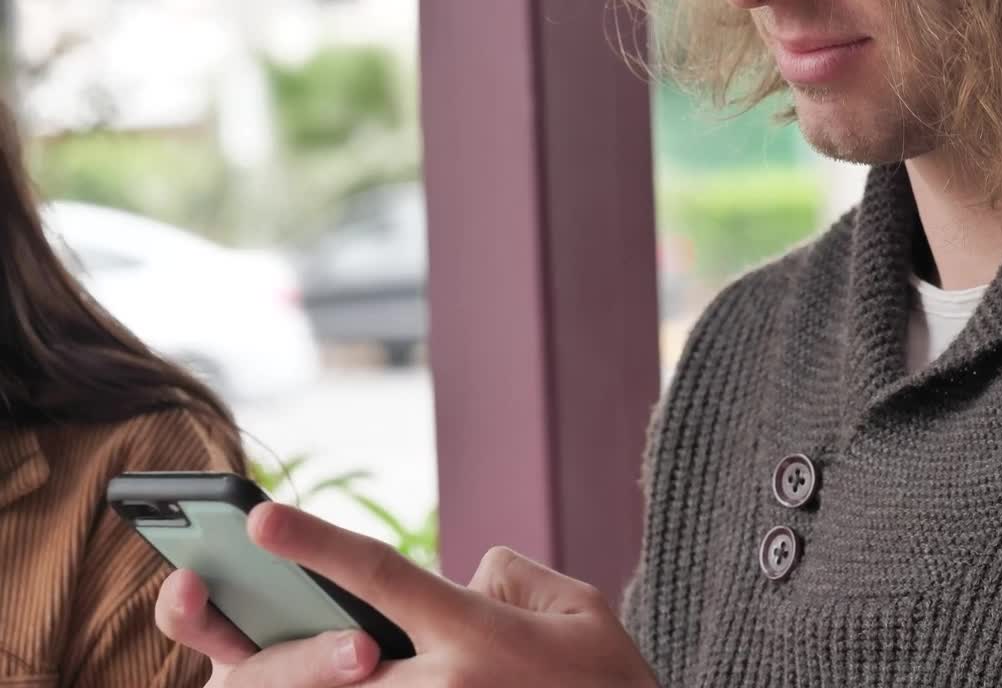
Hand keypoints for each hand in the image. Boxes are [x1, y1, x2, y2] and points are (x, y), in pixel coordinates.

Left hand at [155, 503, 656, 687]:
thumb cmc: (611, 675)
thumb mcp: (577, 602)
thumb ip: (505, 575)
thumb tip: (456, 576)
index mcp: (476, 633)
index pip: (382, 576)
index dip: (315, 542)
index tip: (258, 516)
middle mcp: (446, 685)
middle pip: (330, 666)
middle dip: (266, 650)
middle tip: (203, 605)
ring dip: (298, 680)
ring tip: (256, 662)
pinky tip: (337, 671)